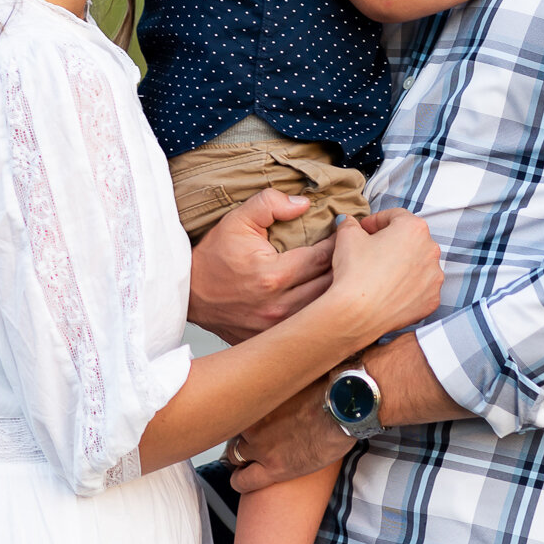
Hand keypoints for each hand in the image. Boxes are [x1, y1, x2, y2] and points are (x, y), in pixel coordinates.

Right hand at [188, 189, 335, 343]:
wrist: (189, 294)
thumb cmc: (213, 258)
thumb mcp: (237, 220)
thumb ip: (269, 204)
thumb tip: (304, 204)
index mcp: (274, 275)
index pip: (325, 257)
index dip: (341, 245)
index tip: (346, 236)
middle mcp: (280, 305)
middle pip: (332, 287)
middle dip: (347, 269)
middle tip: (354, 256)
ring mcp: (278, 328)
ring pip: (326, 312)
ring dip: (339, 295)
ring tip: (347, 278)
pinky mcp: (274, 340)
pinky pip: (310, 329)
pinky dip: (322, 316)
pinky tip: (328, 304)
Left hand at [227, 379, 353, 491]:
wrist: (345, 412)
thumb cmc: (331, 391)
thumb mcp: (302, 374)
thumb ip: (287, 378)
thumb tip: (292, 370)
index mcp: (258, 397)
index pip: (236, 407)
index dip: (244, 414)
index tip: (250, 416)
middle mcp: (253, 422)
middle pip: (233, 431)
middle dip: (240, 435)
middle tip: (251, 437)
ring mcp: (261, 446)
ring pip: (235, 455)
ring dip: (241, 457)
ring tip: (247, 460)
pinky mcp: (273, 468)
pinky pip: (243, 481)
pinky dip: (240, 481)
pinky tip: (242, 480)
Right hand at [326, 210, 442, 345]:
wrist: (357, 313)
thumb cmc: (354, 270)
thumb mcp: (347, 236)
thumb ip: (350, 224)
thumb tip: (348, 222)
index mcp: (414, 228)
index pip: (395, 216)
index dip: (376, 221)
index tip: (363, 230)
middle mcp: (431, 250)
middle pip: (410, 240)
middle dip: (392, 242)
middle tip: (371, 251)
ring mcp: (434, 278)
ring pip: (418, 264)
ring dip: (402, 265)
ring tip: (380, 273)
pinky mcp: (432, 300)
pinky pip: (420, 288)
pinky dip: (408, 287)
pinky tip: (389, 291)